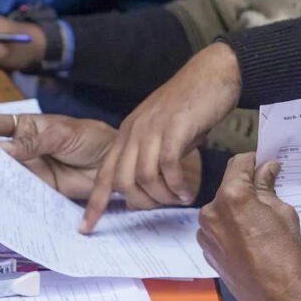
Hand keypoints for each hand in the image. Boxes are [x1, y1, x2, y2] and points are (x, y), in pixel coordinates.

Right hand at [0, 113, 116, 199]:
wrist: (113, 161)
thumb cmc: (90, 137)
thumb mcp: (61, 135)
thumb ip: (32, 143)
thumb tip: (1, 148)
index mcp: (27, 127)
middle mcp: (24, 148)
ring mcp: (31, 169)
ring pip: (4, 174)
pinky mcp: (40, 188)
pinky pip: (21, 192)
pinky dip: (10, 196)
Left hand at [79, 42, 241, 232]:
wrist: (213, 72)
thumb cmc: (191, 104)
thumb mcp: (162, 130)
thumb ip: (152, 155)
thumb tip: (150, 188)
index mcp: (127, 133)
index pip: (104, 174)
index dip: (95, 203)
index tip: (87, 228)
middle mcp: (134, 131)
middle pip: (123, 181)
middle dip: (142, 203)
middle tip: (164, 206)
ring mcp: (152, 129)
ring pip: (144, 177)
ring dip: (163, 196)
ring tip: (180, 198)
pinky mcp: (174, 128)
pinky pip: (168, 166)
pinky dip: (177, 184)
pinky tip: (187, 189)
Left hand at [198, 153, 300, 300]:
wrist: (275, 294)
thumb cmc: (282, 255)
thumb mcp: (282, 212)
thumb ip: (268, 187)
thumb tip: (267, 169)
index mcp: (232, 196)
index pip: (239, 163)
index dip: (254, 161)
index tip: (264, 164)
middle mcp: (211, 211)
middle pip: (228, 185)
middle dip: (246, 186)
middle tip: (266, 193)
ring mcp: (206, 231)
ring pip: (221, 206)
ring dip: (236, 206)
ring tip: (258, 221)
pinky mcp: (206, 247)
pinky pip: (217, 226)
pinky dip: (229, 225)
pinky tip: (248, 237)